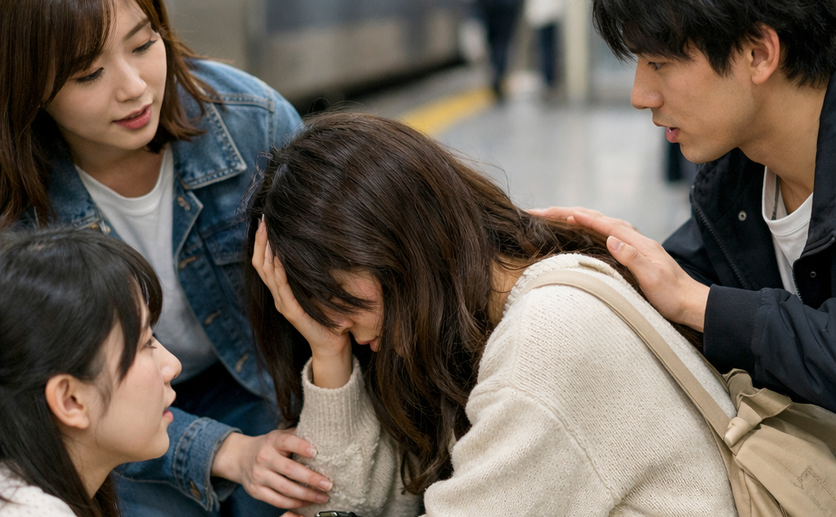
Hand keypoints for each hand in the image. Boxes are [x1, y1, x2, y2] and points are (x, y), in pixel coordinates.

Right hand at [211, 429, 332, 508]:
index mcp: (272, 441)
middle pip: (289, 470)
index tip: (315, 452)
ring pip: (285, 488)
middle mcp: (264, 458)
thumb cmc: (268, 446)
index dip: (300, 446)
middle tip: (328, 484)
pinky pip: (277, 500)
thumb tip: (322, 435)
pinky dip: (294, 503)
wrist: (239, 457)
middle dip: (310, 478)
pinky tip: (307, 502)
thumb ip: (297, 436)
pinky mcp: (256, 491)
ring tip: (322, 497)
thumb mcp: (279, 436)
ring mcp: (259, 476)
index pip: (287, 441)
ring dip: (306, 495)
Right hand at [252, 218, 351, 387]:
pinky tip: (280, 257)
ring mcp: (283, 304)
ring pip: (268, 273)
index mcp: (282, 290)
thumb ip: (312, 272)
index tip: (265, 220)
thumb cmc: (330, 315)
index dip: (262, 241)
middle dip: (261, 240)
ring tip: (268, 232)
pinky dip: (280, 272)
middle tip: (264, 219)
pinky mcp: (292, 313)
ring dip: (267, 251)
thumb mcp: (319, 288)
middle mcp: (279, 296)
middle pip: (261, 263)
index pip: (264, 261)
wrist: (334, 344)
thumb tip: (317, 244)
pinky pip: (283, 289)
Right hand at [561, 210, 708, 331]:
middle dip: (570, 212)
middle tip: (543, 210)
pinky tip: (581, 228)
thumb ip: (632, 258)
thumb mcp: (652, 279)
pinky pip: (605, 233)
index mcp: (638, 243)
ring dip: (578, 216)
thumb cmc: (672, 296)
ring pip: (601, 223)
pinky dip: (589, 226)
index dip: (580, 217)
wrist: (691, 304)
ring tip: (555, 214)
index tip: (557, 212)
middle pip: (598, 218)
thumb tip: (611, 238)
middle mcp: (635, 239)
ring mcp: (634, 245)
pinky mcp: (633, 253)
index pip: (604, 224)